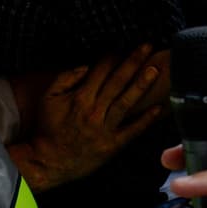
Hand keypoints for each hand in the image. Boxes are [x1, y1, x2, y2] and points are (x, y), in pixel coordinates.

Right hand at [12, 45, 165, 191]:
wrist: (48, 162)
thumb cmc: (48, 128)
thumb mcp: (48, 99)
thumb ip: (66, 78)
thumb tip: (86, 66)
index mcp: (80, 98)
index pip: (100, 70)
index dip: (113, 56)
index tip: (124, 44)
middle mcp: (95, 111)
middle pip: (117, 81)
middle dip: (133, 61)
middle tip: (147, 46)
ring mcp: (105, 129)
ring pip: (127, 102)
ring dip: (142, 85)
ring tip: (154, 70)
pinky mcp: (112, 145)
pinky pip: (132, 130)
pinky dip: (145, 119)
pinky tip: (158, 108)